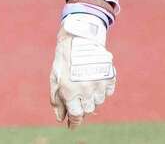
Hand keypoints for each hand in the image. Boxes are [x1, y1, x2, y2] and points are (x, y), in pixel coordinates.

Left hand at [49, 13, 115, 128]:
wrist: (79, 39)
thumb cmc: (63, 59)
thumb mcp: (55, 78)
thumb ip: (56, 100)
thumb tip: (60, 118)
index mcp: (70, 91)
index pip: (76, 115)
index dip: (74, 122)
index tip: (72, 126)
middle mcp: (86, 90)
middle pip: (88, 110)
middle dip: (81, 107)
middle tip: (77, 99)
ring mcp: (99, 84)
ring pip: (98, 101)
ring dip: (91, 99)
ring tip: (84, 85)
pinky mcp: (109, 78)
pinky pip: (108, 92)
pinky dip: (101, 91)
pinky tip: (94, 81)